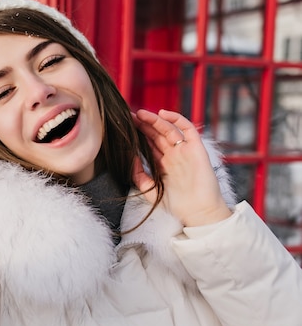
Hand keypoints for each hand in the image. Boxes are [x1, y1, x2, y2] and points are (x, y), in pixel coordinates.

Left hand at [131, 109, 231, 226]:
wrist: (199, 212)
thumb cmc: (177, 205)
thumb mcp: (151, 190)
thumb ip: (139, 176)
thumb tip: (129, 159)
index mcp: (164, 164)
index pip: (150, 145)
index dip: (139, 135)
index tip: (125, 127)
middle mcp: (174, 155)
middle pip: (157, 135)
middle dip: (144, 125)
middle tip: (129, 116)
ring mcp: (185, 151)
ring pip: (169, 129)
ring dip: (155, 120)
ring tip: (140, 114)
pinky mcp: (196, 149)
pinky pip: (187, 129)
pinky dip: (176, 119)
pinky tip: (163, 114)